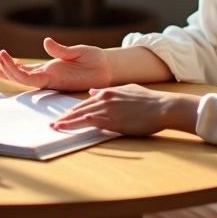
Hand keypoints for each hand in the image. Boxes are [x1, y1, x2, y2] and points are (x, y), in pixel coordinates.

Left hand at [0, 38, 112, 91]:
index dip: (13, 68)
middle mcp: (47, 79)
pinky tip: (4, 58)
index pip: (27, 77)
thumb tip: (46, 42)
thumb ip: (63, 50)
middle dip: (2, 70)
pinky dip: (15, 65)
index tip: (3, 55)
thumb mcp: (81, 53)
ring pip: (20, 75)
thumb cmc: (96, 62)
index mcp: (54, 77)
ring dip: (3, 69)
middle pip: (18, 79)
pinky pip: (27, 70)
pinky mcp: (48, 71)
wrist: (106, 70)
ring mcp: (46, 75)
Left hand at [49, 84, 197, 135]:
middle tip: (53, 123)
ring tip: (55, 127)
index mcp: (108, 92)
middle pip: (79, 109)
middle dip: (65, 116)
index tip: (64, 115)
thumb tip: (92, 92)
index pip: (85, 102)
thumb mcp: (127, 90)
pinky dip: (75, 124)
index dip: (73, 110)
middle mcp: (104, 99)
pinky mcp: (112, 120)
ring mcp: (107, 109)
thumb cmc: (149, 100)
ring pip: (80, 115)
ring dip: (66, 121)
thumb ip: (108, 91)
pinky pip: (89, 122)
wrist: (163, 107)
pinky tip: (66, 127)